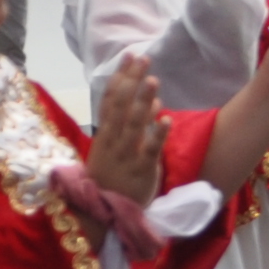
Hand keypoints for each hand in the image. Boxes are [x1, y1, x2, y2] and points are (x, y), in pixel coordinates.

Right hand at [88, 57, 165, 204]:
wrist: (101, 213)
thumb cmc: (111, 177)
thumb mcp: (113, 147)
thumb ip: (130, 124)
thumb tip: (152, 100)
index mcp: (105, 134)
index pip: (111, 99)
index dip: (120, 76)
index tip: (129, 56)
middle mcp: (113, 141)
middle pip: (122, 106)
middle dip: (132, 81)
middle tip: (144, 58)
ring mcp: (126, 155)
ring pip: (134, 125)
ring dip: (144, 102)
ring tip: (154, 80)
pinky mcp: (141, 171)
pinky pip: (150, 151)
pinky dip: (157, 134)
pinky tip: (167, 119)